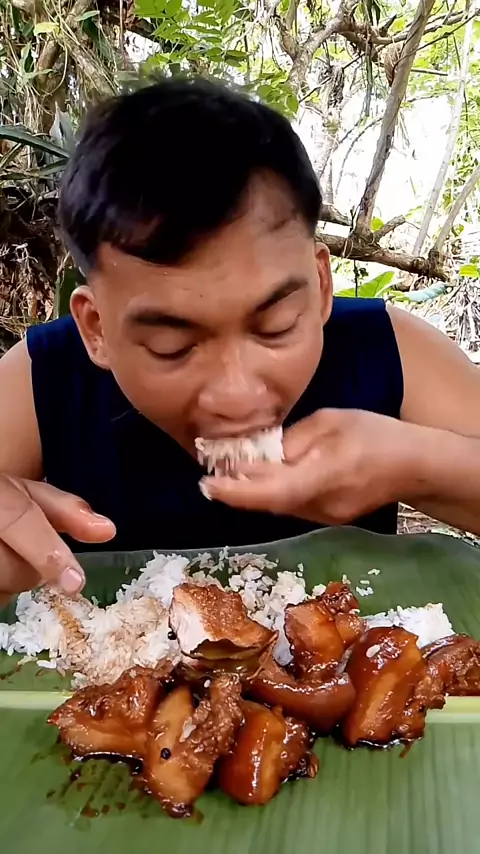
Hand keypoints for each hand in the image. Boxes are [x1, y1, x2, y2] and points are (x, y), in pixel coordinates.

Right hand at [0, 476, 114, 604]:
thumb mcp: (26, 494)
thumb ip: (67, 511)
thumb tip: (108, 530)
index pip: (20, 521)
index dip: (48, 553)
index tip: (75, 583)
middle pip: (12, 568)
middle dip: (29, 570)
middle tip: (22, 552)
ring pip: (1, 587)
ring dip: (9, 584)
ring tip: (4, 556)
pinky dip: (0, 592)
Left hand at [201, 409, 416, 524]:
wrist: (415, 466)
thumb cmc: (375, 434)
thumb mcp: (331, 422)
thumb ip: (292, 440)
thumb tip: (258, 455)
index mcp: (327, 473)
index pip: (275, 491)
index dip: (239, 491)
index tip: (208, 485)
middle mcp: (324, 504)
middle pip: (271, 502)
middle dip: (238, 490)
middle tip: (210, 475)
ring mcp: (327, 517)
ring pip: (280, 506)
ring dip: (254, 492)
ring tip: (231, 474)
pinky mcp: (328, 519)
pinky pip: (292, 506)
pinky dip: (274, 493)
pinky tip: (266, 478)